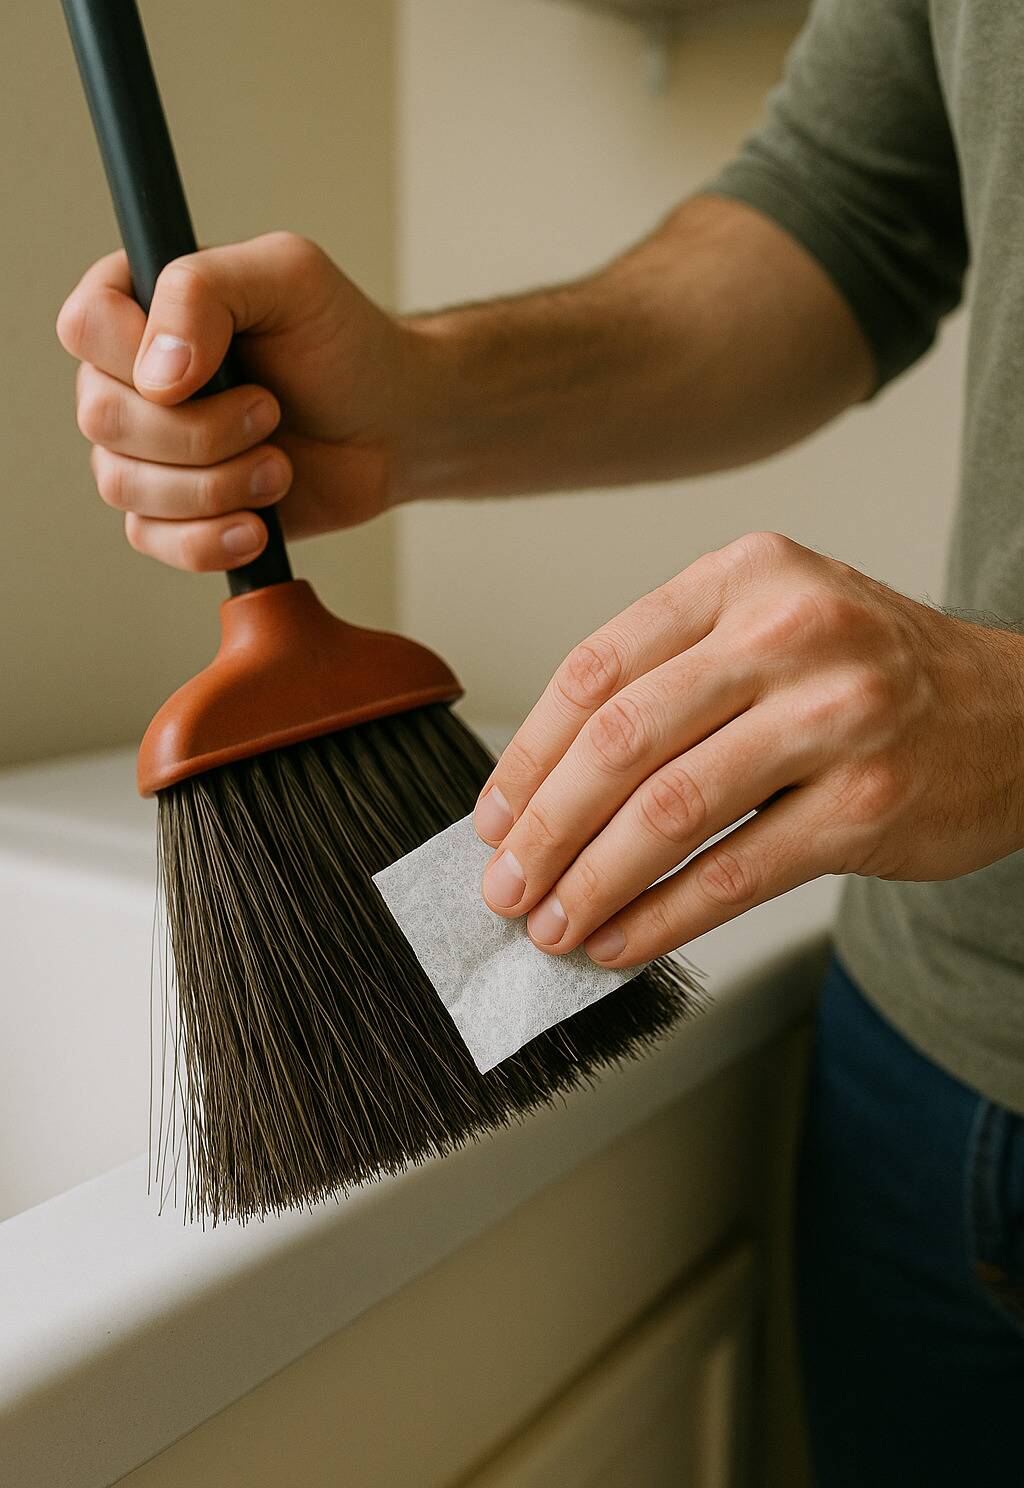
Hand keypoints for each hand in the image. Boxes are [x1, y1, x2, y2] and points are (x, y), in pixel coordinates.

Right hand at [58, 233, 423, 570]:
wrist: (391, 424)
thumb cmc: (342, 342)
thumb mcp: (288, 276)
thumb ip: (204, 290)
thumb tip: (156, 375)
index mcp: (138, 303)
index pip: (84, 326)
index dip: (140, 356)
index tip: (218, 366)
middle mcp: (126, 377)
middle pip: (102, 416)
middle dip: (199, 429)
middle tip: (270, 413)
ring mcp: (145, 449)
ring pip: (124, 484)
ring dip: (216, 484)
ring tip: (279, 466)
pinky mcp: (174, 511)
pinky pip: (152, 539)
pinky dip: (209, 540)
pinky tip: (259, 526)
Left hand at [473, 532, 1023, 965]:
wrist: (1021, 715)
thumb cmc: (873, 675)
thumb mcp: (774, 625)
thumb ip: (672, 679)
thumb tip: (547, 788)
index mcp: (744, 576)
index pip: (597, 667)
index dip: (527, 754)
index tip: (494, 816)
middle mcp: (790, 630)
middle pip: (621, 739)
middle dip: (544, 827)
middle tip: (504, 885)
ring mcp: (837, 716)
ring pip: (670, 810)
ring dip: (592, 882)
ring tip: (552, 924)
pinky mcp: (868, 805)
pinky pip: (735, 872)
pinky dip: (663, 916)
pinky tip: (622, 939)